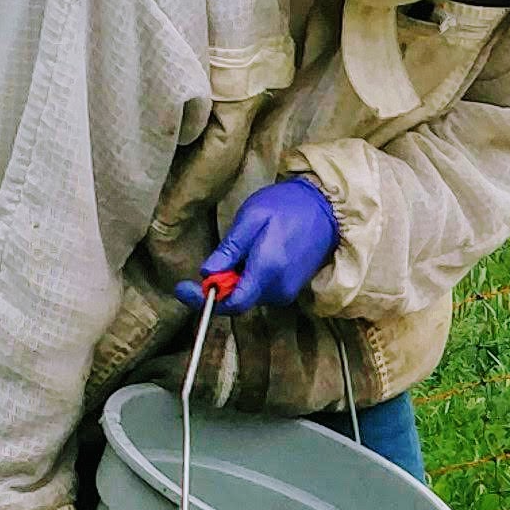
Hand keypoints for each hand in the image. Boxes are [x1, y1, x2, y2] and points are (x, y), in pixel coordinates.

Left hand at [175, 175, 340, 314]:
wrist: (327, 209)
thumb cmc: (287, 207)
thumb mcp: (252, 218)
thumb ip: (229, 249)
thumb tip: (206, 273)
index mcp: (267, 270)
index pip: (232, 303)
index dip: (203, 300)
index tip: (182, 288)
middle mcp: (278, 289)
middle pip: (238, 300)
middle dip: (220, 285)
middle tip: (216, 258)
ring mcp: (287, 292)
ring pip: (248, 296)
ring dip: (236, 280)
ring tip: (243, 248)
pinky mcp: (291, 289)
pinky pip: (261, 291)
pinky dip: (249, 279)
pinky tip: (255, 255)